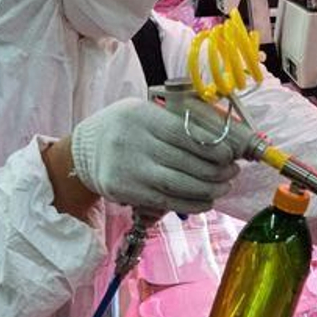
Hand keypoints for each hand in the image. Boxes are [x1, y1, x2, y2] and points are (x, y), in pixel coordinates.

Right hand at [70, 97, 238, 213]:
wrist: (84, 150)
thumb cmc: (125, 128)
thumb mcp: (144, 112)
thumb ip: (175, 124)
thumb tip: (220, 143)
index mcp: (142, 116)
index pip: (185, 134)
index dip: (213, 147)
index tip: (230, 154)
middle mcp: (133, 141)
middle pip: (185, 162)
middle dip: (216, 171)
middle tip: (232, 172)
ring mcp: (128, 168)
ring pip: (178, 184)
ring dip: (208, 189)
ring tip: (224, 187)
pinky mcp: (125, 190)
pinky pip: (166, 201)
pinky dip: (192, 204)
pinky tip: (207, 202)